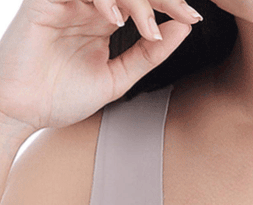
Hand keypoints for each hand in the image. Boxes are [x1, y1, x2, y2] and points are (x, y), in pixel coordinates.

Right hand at [0, 0, 202, 131]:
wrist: (24, 111)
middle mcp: (87, 6)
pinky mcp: (43, 2)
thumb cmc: (64, 96)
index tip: (193, 19)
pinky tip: (113, 19)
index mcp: (103, 20)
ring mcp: (66, 2)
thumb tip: (182, 29)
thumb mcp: (118, 78)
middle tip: (184, 12)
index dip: (168, 5)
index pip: (141, 1)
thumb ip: (149, 55)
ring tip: (147, 28)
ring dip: (135, 1)